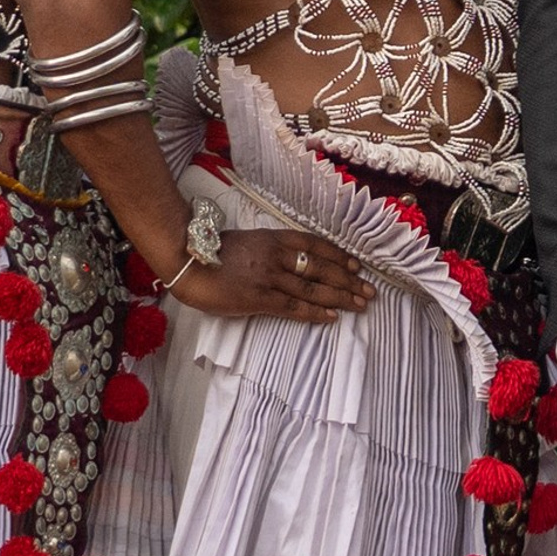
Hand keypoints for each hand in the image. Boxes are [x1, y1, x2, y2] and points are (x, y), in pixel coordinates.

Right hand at [175, 227, 370, 324]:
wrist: (187, 261)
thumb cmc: (212, 252)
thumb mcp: (248, 242)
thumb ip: (270, 249)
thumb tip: (289, 260)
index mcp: (275, 238)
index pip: (317, 246)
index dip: (340, 256)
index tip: (358, 265)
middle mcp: (277, 255)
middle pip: (322, 268)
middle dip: (349, 280)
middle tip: (369, 290)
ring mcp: (269, 276)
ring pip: (314, 287)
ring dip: (340, 297)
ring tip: (360, 304)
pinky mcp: (259, 298)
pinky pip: (294, 306)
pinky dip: (315, 311)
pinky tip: (331, 316)